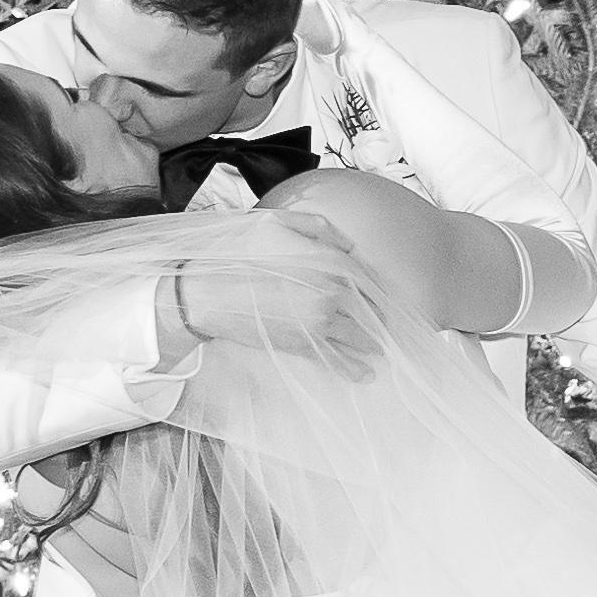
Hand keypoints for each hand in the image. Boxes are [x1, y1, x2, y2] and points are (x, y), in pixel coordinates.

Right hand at [165, 245, 379, 374]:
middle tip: (385, 322)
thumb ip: (319, 227)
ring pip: (359, 335)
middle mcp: (331, 292)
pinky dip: (353, 368)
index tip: (383, 294)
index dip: (378, 286)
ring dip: (373, 343)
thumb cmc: (240, 254)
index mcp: (329, 261)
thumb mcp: (276, 222)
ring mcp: (319, 321)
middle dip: (379, 315)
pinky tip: (365, 374)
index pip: (368, 276)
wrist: (210, 293)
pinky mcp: (303, 344)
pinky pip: (337, 358)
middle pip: (370, 308)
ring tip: (379, 349)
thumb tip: (349, 244)